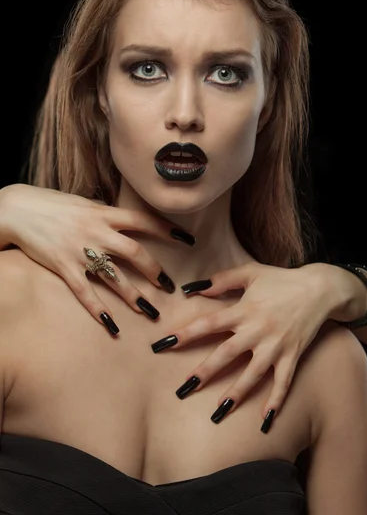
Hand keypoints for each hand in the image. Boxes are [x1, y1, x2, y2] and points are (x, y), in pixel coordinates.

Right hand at [0, 184, 194, 329]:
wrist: (17, 209)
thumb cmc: (52, 205)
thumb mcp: (84, 204)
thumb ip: (105, 215)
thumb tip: (124, 222)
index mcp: (103, 213)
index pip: (143, 220)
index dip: (168, 230)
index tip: (188, 240)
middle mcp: (96, 231)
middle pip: (134, 253)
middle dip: (154, 270)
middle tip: (168, 286)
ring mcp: (79, 250)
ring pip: (113, 276)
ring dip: (133, 295)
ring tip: (148, 310)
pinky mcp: (63, 266)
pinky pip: (84, 291)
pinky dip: (97, 309)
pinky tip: (109, 324)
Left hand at [151, 262, 336, 429]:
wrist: (320, 289)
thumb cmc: (281, 280)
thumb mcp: (250, 272)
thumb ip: (221, 279)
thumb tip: (192, 288)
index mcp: (244, 310)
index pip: (208, 323)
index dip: (186, 334)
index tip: (164, 344)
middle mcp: (258, 330)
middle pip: (226, 354)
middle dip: (204, 372)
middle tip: (183, 388)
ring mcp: (276, 346)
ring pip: (252, 374)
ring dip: (236, 393)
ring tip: (219, 410)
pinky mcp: (292, 356)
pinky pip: (283, 383)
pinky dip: (275, 402)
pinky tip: (265, 421)